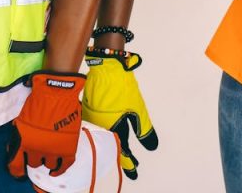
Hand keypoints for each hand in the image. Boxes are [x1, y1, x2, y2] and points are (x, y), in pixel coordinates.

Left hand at [7, 71, 85, 177]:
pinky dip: (61, 168)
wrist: (57, 91)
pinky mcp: (67, 147)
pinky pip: (65, 165)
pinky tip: (57, 168)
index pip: (16, 165)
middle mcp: (37, 148)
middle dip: (35, 157)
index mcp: (24, 141)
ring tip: (49, 153)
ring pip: (49, 164)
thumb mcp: (22, 119)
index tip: (19, 171)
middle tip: (38, 150)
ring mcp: (53, 149)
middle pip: (34, 163)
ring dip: (48, 159)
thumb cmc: (38, 100)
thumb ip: (17, 135)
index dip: (16, 170)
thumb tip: (12, 148)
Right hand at [81, 50, 157, 179]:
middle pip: (113, 145)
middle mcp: (100, 127)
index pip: (123, 153)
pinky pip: (97, 126)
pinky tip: (112, 132)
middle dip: (124, 155)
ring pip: (104, 136)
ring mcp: (92, 119)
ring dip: (115, 143)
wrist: (106, 68)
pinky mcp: (88, 111)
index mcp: (113, 129)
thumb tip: (152, 146)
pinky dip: (106, 131)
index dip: (130, 164)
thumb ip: (144, 130)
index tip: (135, 173)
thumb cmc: (123, 88)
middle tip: (133, 163)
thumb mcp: (138, 110)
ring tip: (126, 150)